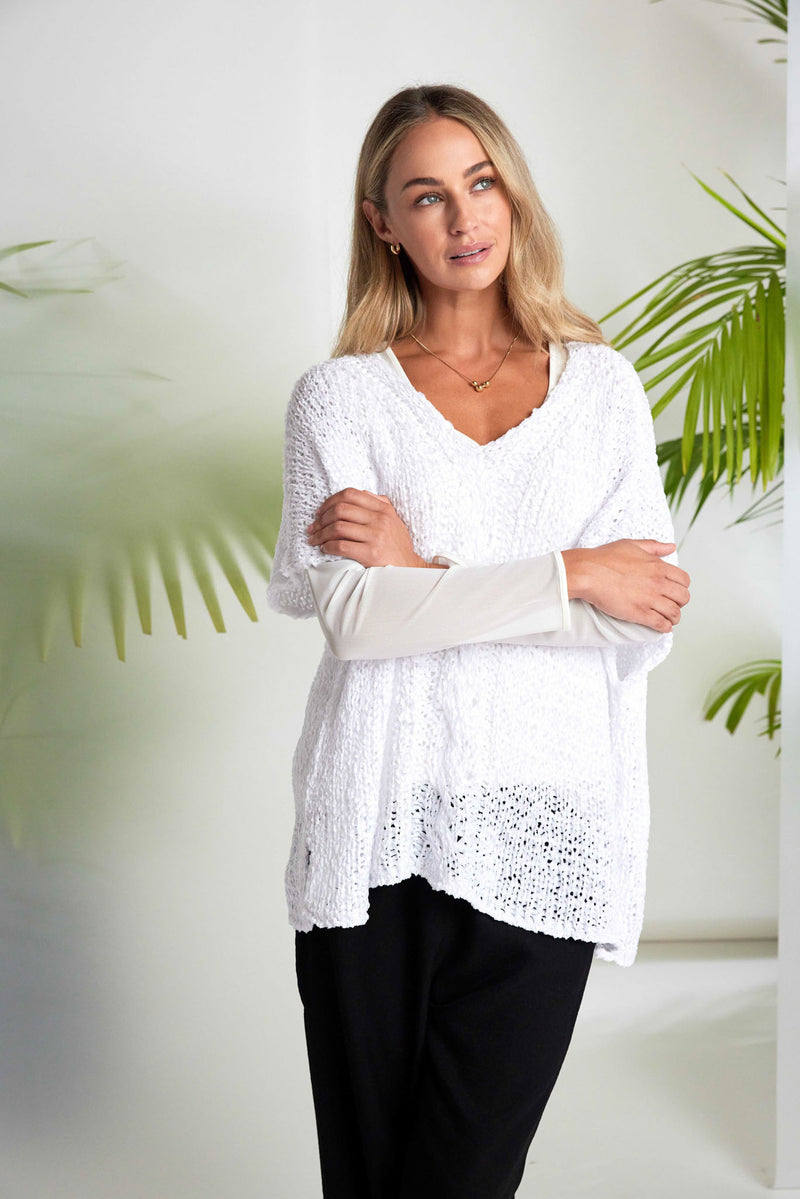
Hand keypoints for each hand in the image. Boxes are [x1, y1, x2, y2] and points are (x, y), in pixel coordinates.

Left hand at [305, 488, 429, 567]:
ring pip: (338, 527)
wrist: (410, 568)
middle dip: (321, 518)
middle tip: (314, 527)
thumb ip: (378, 504)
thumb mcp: (393, 519)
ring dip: (321, 533)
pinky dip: (327, 546)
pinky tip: (324, 549)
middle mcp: (380, 519)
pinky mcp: (371, 554)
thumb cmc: (397, 545)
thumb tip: (357, 493)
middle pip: (341, 509)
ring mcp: (376, 536)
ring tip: (315, 539)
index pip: (351, 494)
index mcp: (383, 508)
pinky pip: (340, 546)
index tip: (320, 511)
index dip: (330, 500)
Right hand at [561, 539, 690, 631]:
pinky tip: (662, 627)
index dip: (681, 587)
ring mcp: (649, 599)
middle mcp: (658, 582)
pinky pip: (661, 624)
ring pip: (674, 613)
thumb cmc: (604, 558)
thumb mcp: (631, 544)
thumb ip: (654, 546)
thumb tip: (671, 547)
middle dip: (680, 603)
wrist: (588, 572)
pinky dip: (665, 627)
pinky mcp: (639, 613)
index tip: (673, 591)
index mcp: (658, 566)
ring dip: (674, 618)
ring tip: (668, 619)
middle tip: (671, 605)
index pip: (684, 580)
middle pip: (683, 597)